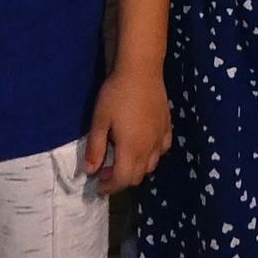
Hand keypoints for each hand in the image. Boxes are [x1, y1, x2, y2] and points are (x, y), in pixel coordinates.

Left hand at [84, 63, 171, 190]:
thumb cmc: (116, 94)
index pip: (121, 180)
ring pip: (151, 166)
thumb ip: (95, 148)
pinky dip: (151, 156)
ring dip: (135, 169)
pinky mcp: (167, 127)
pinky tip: (142, 146)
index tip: (97, 185)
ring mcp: (160, 138)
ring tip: (122, 159)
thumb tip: (90, 171)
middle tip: (105, 171)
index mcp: (131, 149)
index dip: (109, 187)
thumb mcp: (99, 120)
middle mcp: (149, 148)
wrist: (141, 70)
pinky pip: (162, 150)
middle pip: (136, 177)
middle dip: (120, 180)